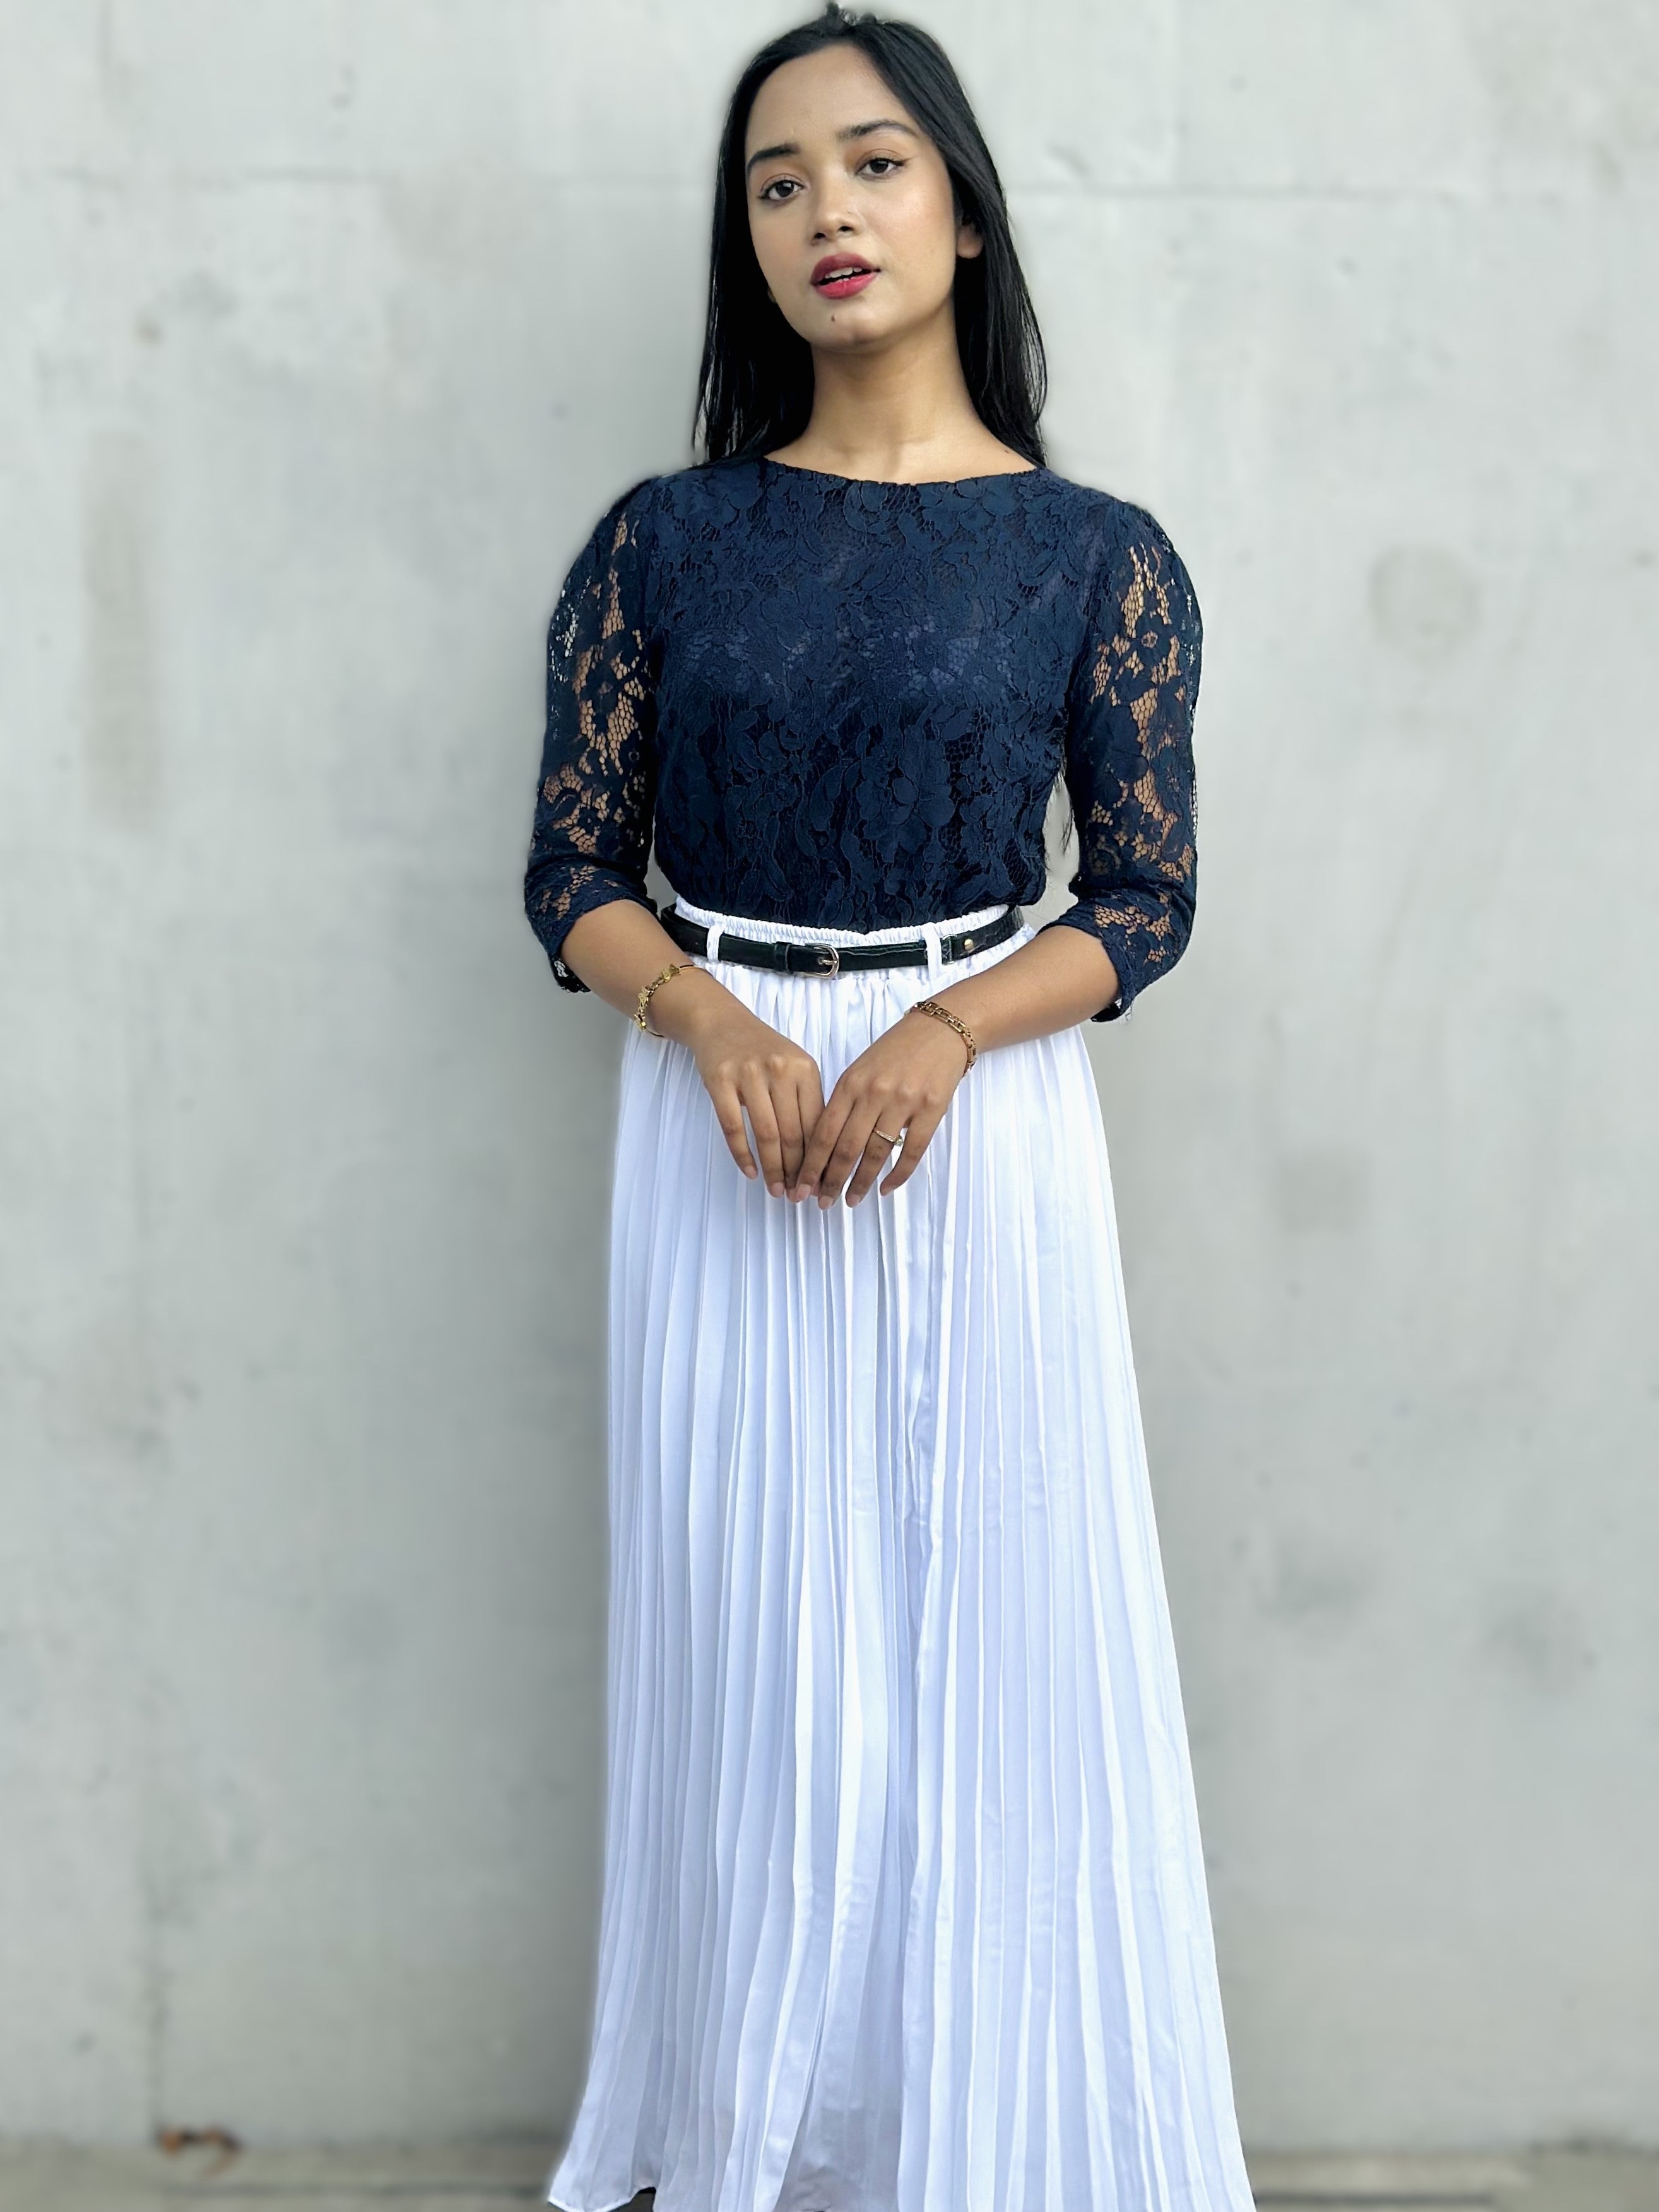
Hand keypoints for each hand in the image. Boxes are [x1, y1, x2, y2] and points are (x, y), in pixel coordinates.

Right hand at [678, 996, 825, 1196]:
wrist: (721, 1023)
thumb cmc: (763, 1051)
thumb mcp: (794, 1067)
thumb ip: (807, 1102)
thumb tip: (819, 1154)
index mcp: (805, 1069)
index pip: (817, 1122)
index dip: (820, 1157)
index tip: (820, 1182)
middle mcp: (780, 1070)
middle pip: (793, 1132)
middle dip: (798, 1170)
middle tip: (798, 1195)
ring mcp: (748, 1074)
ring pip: (766, 1134)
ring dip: (773, 1168)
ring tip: (777, 1190)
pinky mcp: (720, 1081)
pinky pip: (733, 1127)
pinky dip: (742, 1155)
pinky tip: (751, 1172)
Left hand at [795, 1005, 971, 1207]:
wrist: (940, 1030)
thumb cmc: (896, 1051)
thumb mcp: (860, 1069)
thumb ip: (844, 1103)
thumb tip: (825, 1146)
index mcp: (851, 1083)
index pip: (823, 1132)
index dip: (811, 1164)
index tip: (801, 1186)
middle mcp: (874, 1093)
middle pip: (847, 1148)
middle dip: (831, 1180)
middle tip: (822, 1203)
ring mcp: (904, 1102)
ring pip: (877, 1154)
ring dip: (861, 1182)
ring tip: (851, 1200)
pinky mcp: (932, 1110)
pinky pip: (912, 1151)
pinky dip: (898, 1174)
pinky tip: (886, 1189)